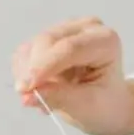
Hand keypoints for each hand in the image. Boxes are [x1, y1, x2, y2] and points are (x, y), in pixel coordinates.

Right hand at [13, 18, 133, 134]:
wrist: (108, 103)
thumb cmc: (105, 105)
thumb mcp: (86, 106)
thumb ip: (58, 97)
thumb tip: (27, 95)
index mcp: (105, 41)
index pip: (69, 48)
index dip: (43, 67)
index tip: (25, 88)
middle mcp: (86, 28)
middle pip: (46, 41)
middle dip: (32, 70)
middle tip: (27, 98)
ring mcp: (65, 30)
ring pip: (32, 46)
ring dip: (27, 74)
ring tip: (42, 98)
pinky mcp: (49, 38)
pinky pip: (25, 53)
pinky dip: (24, 73)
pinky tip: (40, 89)